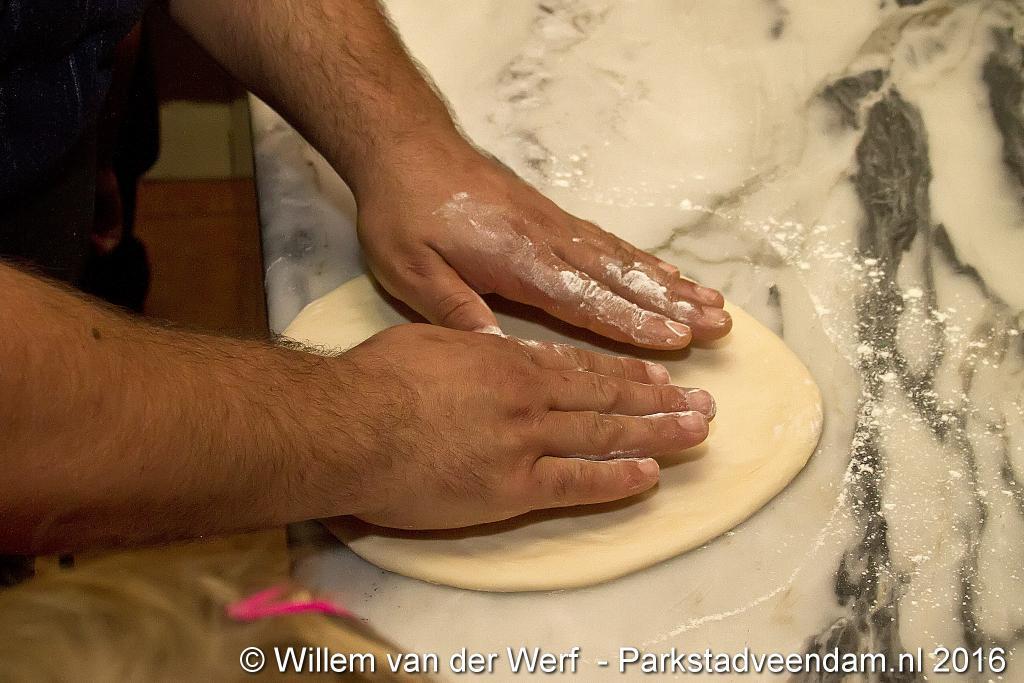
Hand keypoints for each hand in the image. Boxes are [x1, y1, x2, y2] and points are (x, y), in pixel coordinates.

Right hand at [323, 324, 713, 528]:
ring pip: (604, 436)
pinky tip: (649, 478)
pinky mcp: (512, 487)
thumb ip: (467, 341)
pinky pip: (576, 483)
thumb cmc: (375, 380)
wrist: (348, 427)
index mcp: (506, 359)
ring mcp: (525, 442)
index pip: (579, 366)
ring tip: (696, 434)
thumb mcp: (427, 339)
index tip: (659, 374)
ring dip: (656, 434)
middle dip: (659, 401)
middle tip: (703, 406)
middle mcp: (528, 396)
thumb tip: (488, 339)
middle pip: (606, 398)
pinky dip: (616, 480)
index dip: (624, 372)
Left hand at [356, 142, 730, 349]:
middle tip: (719, 324)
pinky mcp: (550, 216)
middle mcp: (548, 242)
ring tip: (712, 302)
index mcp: (518, 261)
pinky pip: (606, 241)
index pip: (586, 299)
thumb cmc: (404, 209)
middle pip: (620, 278)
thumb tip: (498, 357)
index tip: (677, 341)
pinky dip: (641, 259)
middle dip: (671, 305)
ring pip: (622, 259)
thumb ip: (455, 311)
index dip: (633, 324)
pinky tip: (663, 271)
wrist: (405, 144)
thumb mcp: (410, 269)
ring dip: (669, 283)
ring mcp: (554, 226)